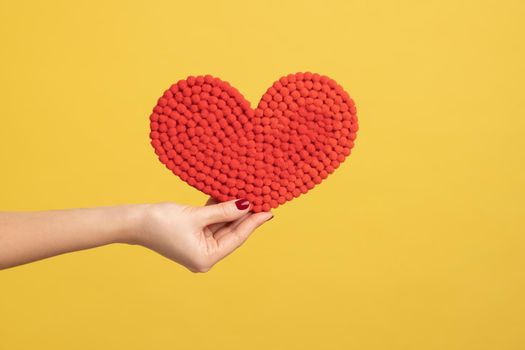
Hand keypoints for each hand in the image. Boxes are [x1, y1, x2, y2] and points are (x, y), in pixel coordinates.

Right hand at [132, 198, 273, 271]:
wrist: (133, 223)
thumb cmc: (161, 222)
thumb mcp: (196, 215)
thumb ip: (223, 211)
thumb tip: (246, 205)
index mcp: (206, 258)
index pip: (237, 237)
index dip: (254, 222)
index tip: (269, 210)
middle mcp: (204, 256)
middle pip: (231, 233)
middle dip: (244, 216)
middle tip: (261, 199)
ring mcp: (198, 248)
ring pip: (222, 227)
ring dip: (231, 212)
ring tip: (248, 195)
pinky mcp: (192, 238)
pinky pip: (211, 224)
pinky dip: (218, 212)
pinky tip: (228, 197)